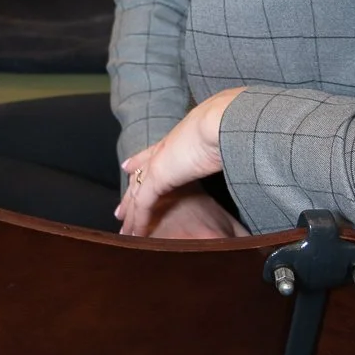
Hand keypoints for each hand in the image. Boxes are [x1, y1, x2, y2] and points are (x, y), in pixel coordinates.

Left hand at [115, 86, 244, 236]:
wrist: (220, 120)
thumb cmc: (228, 124)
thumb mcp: (222, 133)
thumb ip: (221, 140)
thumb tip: (234, 142)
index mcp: (178, 138)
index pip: (153, 153)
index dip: (140, 161)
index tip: (128, 167)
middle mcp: (164, 149)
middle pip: (139, 174)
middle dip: (130, 193)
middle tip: (120, 209)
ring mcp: (158, 163)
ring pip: (137, 193)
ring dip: (131, 214)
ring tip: (124, 230)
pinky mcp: (157, 177)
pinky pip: (143, 204)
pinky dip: (138, 221)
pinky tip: (135, 234)